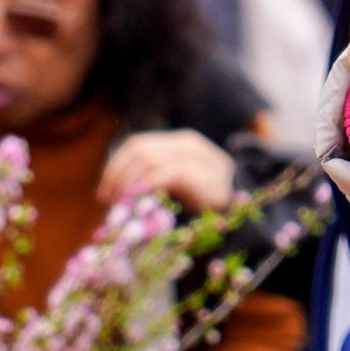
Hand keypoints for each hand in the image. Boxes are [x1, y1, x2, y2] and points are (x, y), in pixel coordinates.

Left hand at [104, 129, 237, 211]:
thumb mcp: (180, 186)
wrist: (245, 207)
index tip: (104, 192)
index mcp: (178, 143)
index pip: (136, 145)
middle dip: (115, 173)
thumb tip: (119, 193)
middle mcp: (184, 144)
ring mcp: (192, 156)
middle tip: (107, 199)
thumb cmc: (210, 201)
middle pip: (137, 148)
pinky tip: (136, 201)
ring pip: (146, 158)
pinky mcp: (197, 172)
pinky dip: (144, 186)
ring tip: (120, 203)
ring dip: (126, 181)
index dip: (114, 166)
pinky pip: (163, 174)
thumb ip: (155, 180)